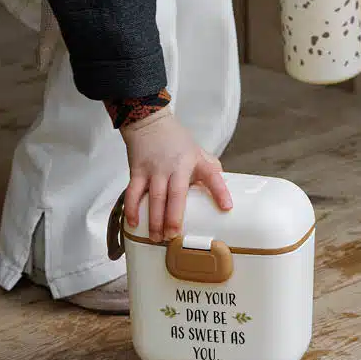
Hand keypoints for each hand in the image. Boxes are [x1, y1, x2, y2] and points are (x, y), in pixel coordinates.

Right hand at [121, 110, 232, 240]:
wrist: (149, 121)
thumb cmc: (175, 139)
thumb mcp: (197, 150)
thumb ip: (210, 167)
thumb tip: (224, 187)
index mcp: (194, 161)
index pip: (211, 175)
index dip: (220, 192)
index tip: (227, 207)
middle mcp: (175, 166)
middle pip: (176, 194)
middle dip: (174, 218)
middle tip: (174, 236)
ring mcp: (155, 169)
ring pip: (155, 198)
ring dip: (155, 220)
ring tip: (157, 238)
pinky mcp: (137, 170)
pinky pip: (133, 193)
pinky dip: (132, 209)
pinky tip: (134, 224)